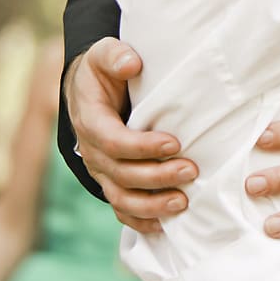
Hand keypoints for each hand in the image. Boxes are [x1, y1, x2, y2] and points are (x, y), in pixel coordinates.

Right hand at [65, 38, 196, 233]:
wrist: (88, 90)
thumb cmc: (103, 71)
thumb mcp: (104, 54)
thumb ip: (115, 55)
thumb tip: (132, 64)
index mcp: (91, 121)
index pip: (114, 141)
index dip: (142, 146)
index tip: (174, 143)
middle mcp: (92, 152)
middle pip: (122, 174)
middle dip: (157, 176)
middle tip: (191, 171)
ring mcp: (101, 171)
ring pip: (121, 197)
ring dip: (152, 204)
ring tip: (183, 203)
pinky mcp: (111, 181)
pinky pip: (122, 208)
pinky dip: (141, 220)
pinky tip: (165, 226)